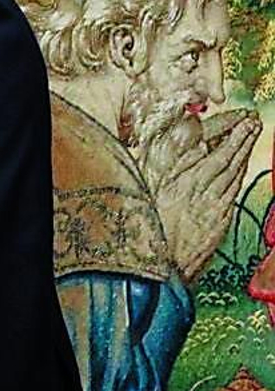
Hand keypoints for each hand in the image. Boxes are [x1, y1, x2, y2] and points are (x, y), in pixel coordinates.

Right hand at [154, 110, 259, 280]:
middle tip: (252, 122)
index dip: (227, 133)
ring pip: (231, 174)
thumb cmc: (142, 233)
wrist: (156, 270)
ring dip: (244, 153)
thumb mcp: (138, 193)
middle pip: (225, 158)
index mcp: (175, 180)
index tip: (238, 120)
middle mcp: (196, 190)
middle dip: (240, 138)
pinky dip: (238, 177)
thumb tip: (161, 149)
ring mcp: (210, 206)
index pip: (208, 151)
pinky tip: (240, 170)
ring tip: (252, 135)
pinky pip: (232, 192)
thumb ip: (153, 170)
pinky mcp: (217, 222)